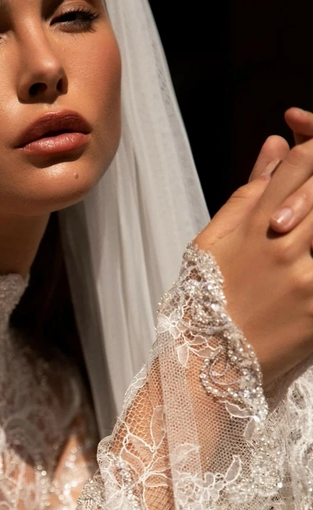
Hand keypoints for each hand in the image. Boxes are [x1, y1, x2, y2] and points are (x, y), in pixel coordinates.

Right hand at [195, 109, 312, 386]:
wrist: (208, 367)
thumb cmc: (207, 303)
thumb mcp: (213, 242)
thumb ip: (250, 191)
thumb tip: (277, 142)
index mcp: (252, 223)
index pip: (299, 162)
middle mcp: (281, 243)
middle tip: (310, 217)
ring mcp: (304, 275)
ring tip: (308, 243)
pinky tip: (309, 267)